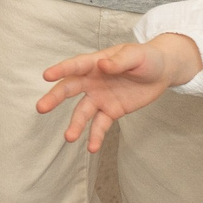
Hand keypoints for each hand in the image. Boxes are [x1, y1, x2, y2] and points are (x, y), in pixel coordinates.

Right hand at [36, 33, 199, 151]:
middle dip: (55, 98)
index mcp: (95, 63)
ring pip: (82, 112)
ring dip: (75, 124)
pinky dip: (95, 136)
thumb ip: (119, 61)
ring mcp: (100, 97)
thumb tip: (102, 65)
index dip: (61, 70)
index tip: (46, 76)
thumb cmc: (146, 58)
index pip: (75, 66)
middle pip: (69, 89)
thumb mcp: (136, 55)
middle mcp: (92, 81)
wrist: (161, 72)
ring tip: (69, 137)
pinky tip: (91, 147)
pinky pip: (100, 125)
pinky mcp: (111, 111)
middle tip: (41, 108)